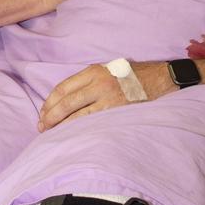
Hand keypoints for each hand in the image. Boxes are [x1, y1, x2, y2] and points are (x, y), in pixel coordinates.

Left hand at [38, 60, 175, 130]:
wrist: (162, 78)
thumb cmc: (134, 75)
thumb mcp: (109, 70)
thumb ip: (90, 81)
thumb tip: (68, 99)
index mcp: (93, 71)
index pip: (62, 88)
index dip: (49, 102)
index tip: (43, 112)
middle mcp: (98, 82)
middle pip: (65, 102)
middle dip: (50, 116)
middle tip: (42, 126)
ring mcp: (108, 97)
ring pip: (76, 115)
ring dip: (61, 126)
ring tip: (52, 134)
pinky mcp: (117, 110)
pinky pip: (92, 122)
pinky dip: (79, 130)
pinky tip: (72, 135)